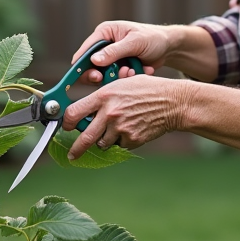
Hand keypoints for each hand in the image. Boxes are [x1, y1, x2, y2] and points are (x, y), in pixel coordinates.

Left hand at [62, 74, 188, 158]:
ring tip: (117, 128)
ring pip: (103, 143)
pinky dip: (122, 141)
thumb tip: (87, 112)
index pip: (74, 113)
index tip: (68, 127)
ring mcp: (120, 128)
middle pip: (84, 137)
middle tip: (72, 155)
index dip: (67, 123)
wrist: (172, 102)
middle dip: (76, 149)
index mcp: (104, 96)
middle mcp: (109, 113)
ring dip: (105, 140)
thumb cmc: (147, 89)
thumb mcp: (121, 85)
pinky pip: (119, 145)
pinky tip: (132, 129)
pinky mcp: (131, 140)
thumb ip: (103, 98)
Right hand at [71, 21, 176, 82]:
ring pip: (103, 75)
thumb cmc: (153, 38)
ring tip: (132, 71)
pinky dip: (126, 79)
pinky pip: (115, 79)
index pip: (85, 51)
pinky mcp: (118, 68)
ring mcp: (111, 58)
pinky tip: (138, 71)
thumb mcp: (134, 42)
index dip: (83, 65)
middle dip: (102, 75)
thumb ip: (114, 51)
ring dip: (117, 77)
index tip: (94, 77)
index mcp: (104, 33)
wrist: (168, 47)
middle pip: (90, 67)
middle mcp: (104, 46)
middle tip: (113, 77)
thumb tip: (94, 60)